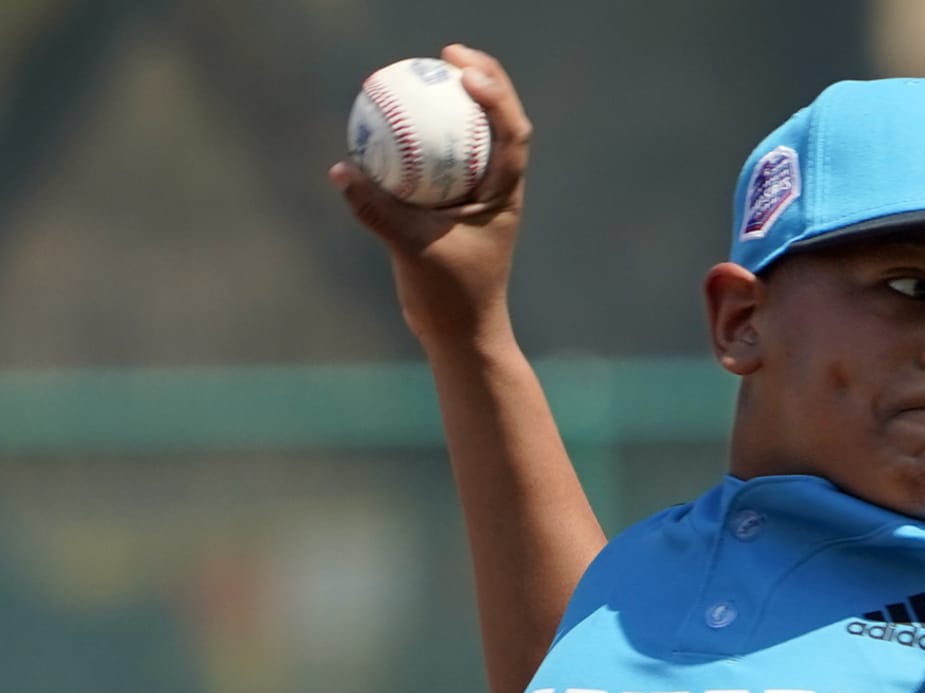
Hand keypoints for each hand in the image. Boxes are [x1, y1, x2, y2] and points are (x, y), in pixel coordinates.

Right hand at [329, 44, 531, 342]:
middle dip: (481, 79)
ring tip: (422, 71)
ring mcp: (476, 197)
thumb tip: (342, 170)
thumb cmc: (450, 297)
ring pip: (470, 138)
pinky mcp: (453, 208)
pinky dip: (420, 139)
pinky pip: (437, 161)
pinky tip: (388, 119)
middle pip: (498, 121)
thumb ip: (377, 210)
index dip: (495, 94)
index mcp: (505, 195)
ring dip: (453, 103)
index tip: (463, 71)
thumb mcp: (412, 251)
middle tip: (445, 54)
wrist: (461, 334)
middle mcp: (496, 189)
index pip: (511, 133)